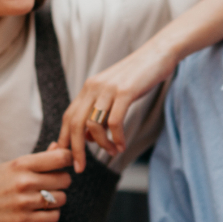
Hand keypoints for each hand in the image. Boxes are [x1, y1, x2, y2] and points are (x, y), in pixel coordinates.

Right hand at [0, 145, 72, 221]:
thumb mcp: (12, 166)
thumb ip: (38, 159)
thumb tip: (58, 147)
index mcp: (21, 164)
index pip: (60, 157)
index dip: (69, 160)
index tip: (66, 164)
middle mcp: (24, 181)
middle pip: (65, 179)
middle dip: (62, 182)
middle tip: (52, 184)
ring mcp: (24, 202)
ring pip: (62, 199)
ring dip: (57, 199)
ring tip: (45, 198)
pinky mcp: (24, 220)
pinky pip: (54, 216)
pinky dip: (51, 214)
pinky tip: (41, 210)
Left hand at [58, 40, 176, 170]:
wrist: (157, 54)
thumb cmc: (137, 76)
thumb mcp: (113, 92)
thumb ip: (100, 111)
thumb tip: (88, 136)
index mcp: (88, 88)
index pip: (68, 117)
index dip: (64, 139)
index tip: (66, 158)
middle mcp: (93, 87)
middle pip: (75, 123)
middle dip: (75, 149)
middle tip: (80, 168)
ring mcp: (108, 89)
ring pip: (93, 124)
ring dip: (102, 145)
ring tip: (112, 152)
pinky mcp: (125, 91)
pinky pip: (114, 122)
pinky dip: (117, 138)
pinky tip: (122, 145)